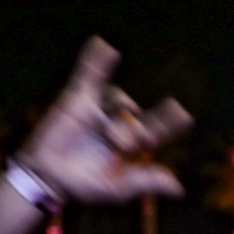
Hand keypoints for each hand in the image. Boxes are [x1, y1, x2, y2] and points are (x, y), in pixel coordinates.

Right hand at [17, 38, 191, 203]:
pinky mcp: (77, 99)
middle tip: (119, 146)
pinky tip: (103, 45)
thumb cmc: (84, 185)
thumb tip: (178, 188)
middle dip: (131, 132)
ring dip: (115, 114)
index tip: (183, 114)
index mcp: (132, 145)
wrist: (50, 176)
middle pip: (136, 117)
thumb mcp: (118, 187)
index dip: (170, 122)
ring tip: (105, 135)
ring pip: (118, 99)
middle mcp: (118, 123)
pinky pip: (88, 76)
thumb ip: (147, 181)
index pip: (156, 130)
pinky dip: (95, 61)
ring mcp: (99, 109)